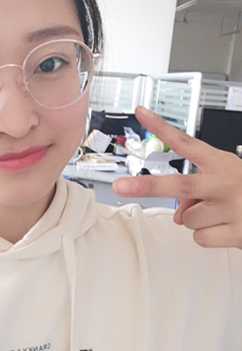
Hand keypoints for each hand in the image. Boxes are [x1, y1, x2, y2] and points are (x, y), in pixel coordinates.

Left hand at [112, 106, 241, 248]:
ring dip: (197, 220)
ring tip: (221, 213)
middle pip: (180, 185)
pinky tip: (227, 227)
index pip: (187, 142)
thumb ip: (197, 192)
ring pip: (187, 219)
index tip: (140, 113)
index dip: (161, 127)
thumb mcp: (226, 182)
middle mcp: (225, 182)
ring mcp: (232, 207)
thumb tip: (179, 217)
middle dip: (147, 186)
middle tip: (120, 186)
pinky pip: (201, 238)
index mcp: (221, 163)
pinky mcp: (238, 232)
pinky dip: (208, 236)